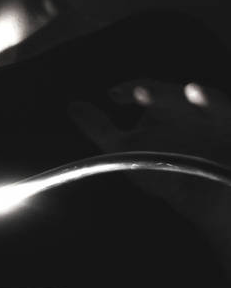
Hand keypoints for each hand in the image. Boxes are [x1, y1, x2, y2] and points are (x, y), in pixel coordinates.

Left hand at [68, 79, 230, 228]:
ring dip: (202, 97)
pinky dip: (219, 107)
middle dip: (161, 92)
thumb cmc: (163, 167)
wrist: (205, 198)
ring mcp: (217, 120)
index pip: (149, 90)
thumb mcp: (124, 148)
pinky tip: (207, 100)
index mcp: (166, 106)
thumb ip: (99, 127)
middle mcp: (193, 108)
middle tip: (140, 92)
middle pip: (177, 96)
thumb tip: (72, 106)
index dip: (133, 89)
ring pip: (211, 102)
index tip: (113, 96)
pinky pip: (229, 116)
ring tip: (191, 91)